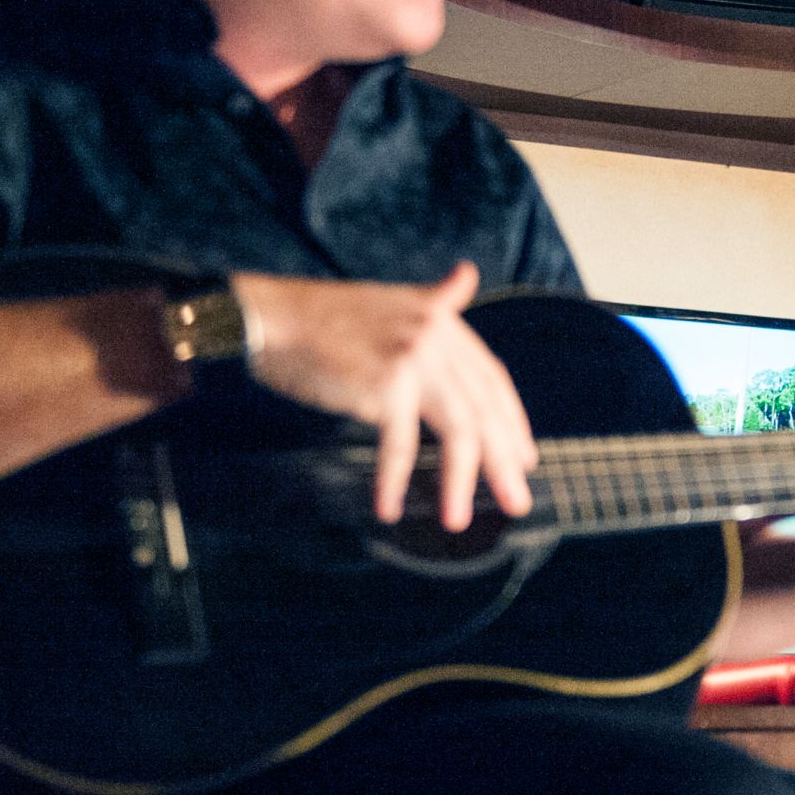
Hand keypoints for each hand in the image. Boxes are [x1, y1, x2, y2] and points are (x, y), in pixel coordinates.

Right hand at [230, 263, 533, 529]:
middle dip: (504, 461)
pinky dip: (393, 480)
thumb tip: (467, 274)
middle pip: (483, 409)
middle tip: (518, 501)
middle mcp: (436, 336)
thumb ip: (436, 300)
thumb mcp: (391, 302)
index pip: (491, 379)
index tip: (524, 458)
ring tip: (458, 520)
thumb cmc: (323, 317)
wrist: (271, 318)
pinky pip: (399, 445)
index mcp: (443, 320)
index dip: (511, 420)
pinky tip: (390, 508)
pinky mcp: (385, 384)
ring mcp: (413, 359)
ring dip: (461, 482)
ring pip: (457, 431)